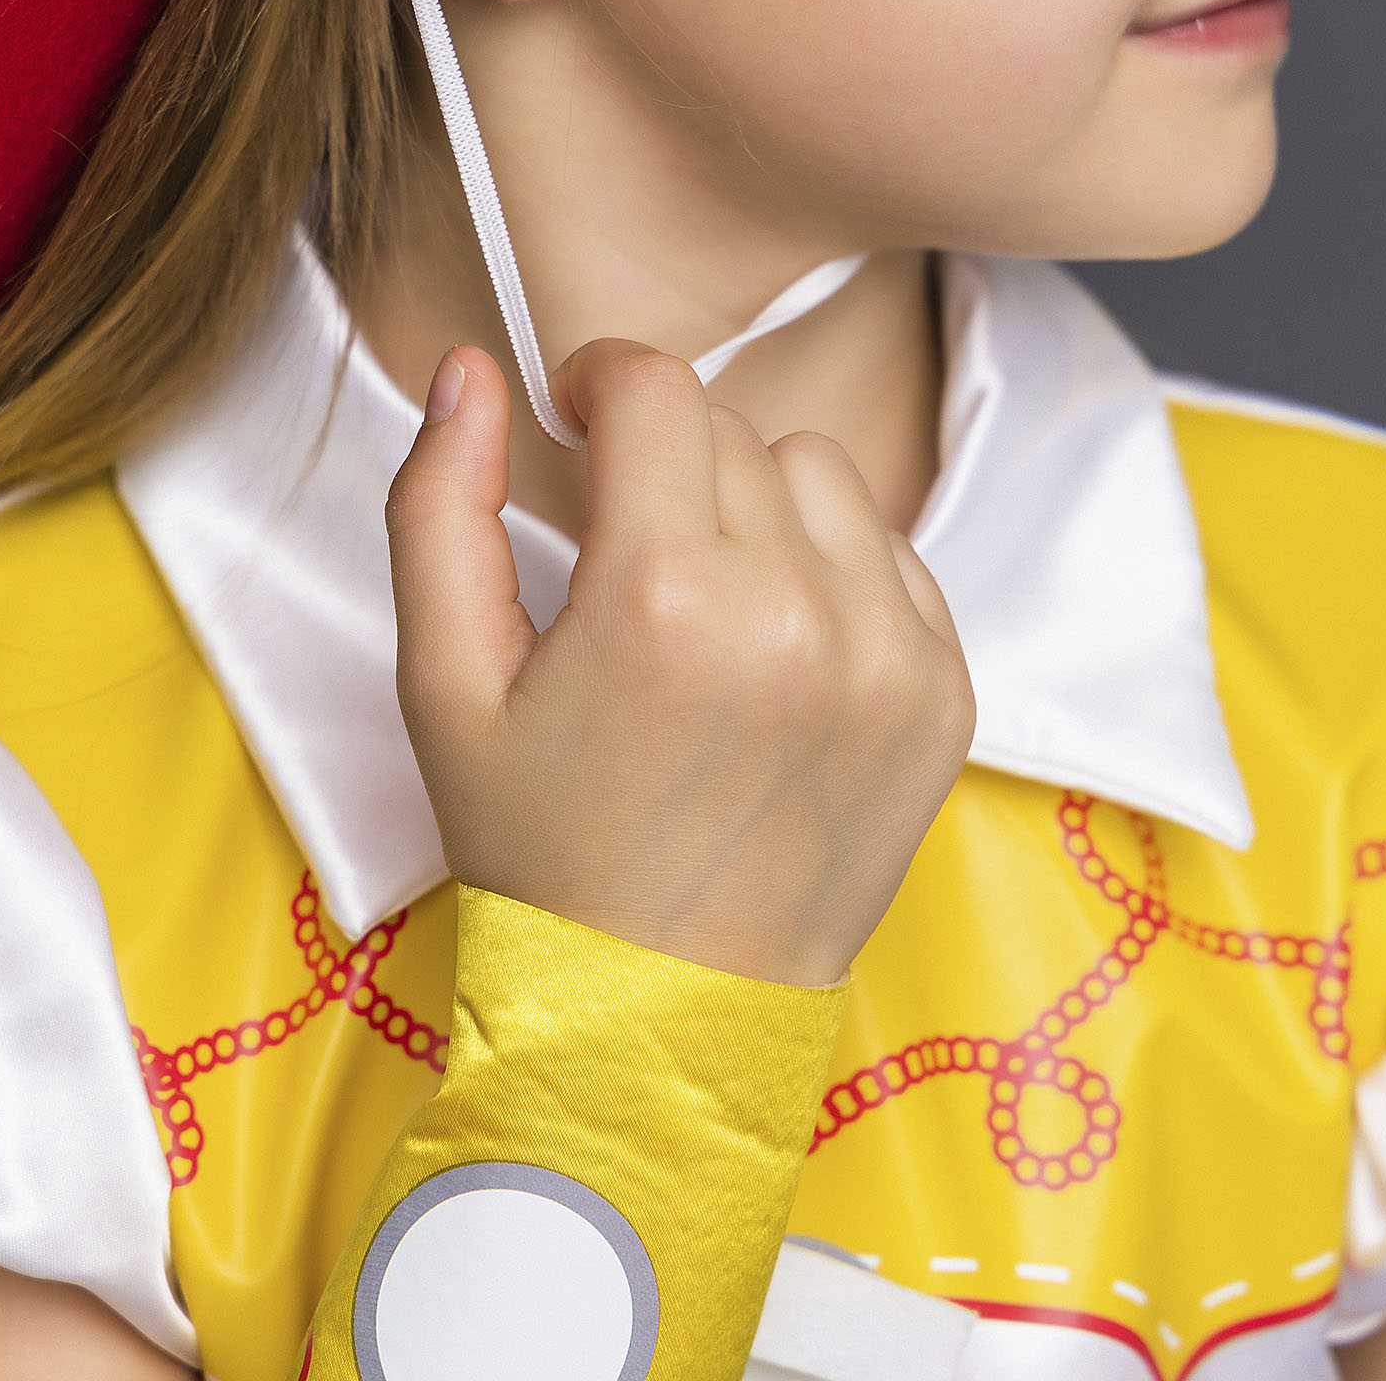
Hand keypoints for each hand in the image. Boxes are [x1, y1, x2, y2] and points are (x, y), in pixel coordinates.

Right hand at [387, 341, 973, 986]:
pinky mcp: (945, 694)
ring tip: (703, 599)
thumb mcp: (444, 683)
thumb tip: (469, 369)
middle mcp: (798, 612)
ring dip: (754, 504)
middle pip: (733, 428)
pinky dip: (829, 571)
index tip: (574, 422)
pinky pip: (891, 555)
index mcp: (665, 599)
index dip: (599, 381)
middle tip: (621, 551)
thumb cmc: (540, 850)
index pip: (656, 388)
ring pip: (822, 475)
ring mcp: (891, 654)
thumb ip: (440, 505)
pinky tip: (772, 647)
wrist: (661, 1017)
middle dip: (664, 460)